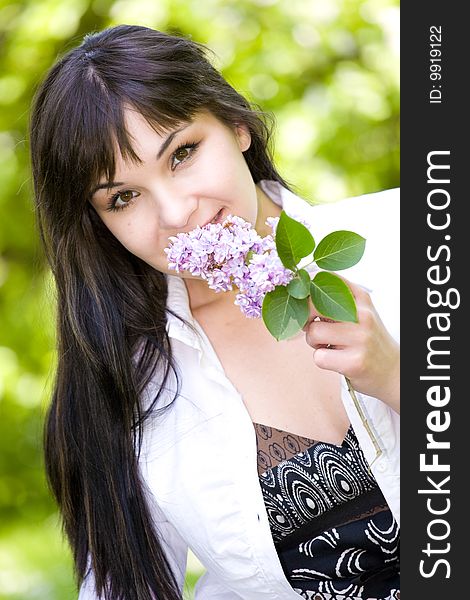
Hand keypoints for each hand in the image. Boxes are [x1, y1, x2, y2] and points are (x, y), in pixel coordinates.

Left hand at [303, 276, 399, 412]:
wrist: (391, 370)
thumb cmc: (365, 339)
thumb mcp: (357, 311)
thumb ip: (333, 298)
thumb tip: (297, 293)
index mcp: (360, 297)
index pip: (324, 279)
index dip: (306, 292)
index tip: (306, 303)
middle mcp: (362, 314)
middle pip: (312, 305)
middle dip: (305, 318)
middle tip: (314, 327)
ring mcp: (360, 338)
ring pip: (313, 332)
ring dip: (314, 343)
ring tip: (330, 346)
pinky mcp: (355, 362)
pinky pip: (318, 357)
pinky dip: (322, 360)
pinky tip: (337, 359)